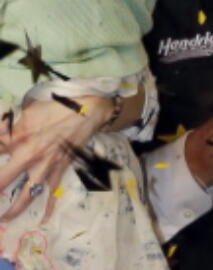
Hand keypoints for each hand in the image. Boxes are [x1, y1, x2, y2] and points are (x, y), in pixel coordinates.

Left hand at [0, 94, 107, 220]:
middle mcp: (31, 157)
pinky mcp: (60, 171)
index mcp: (22, 138)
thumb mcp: (31, 110)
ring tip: (5, 218)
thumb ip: (11, 124)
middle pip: (4, 179)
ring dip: (14, 209)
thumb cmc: (58, 108)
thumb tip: (0, 132)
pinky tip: (44, 220)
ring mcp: (46, 167)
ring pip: (26, 194)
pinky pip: (53, 193)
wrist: (88, 111)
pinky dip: (49, 208)